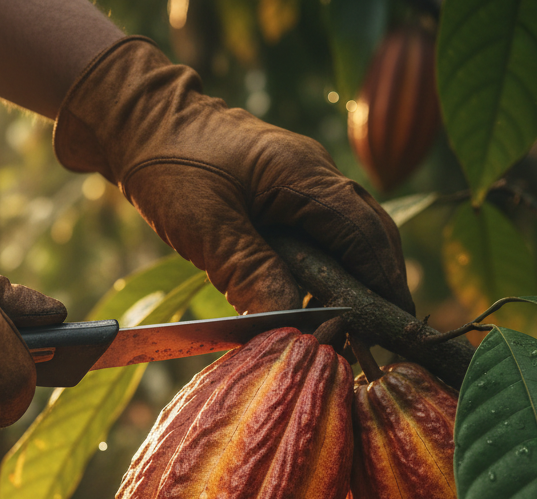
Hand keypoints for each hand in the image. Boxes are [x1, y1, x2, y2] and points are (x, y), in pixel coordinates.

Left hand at [54, 37, 413, 315]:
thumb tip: (295, 328)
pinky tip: (316, 302)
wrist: (141, 122)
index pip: (366, 237)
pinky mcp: (287, 196)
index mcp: (306, 177)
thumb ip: (251, 274)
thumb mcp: (207, 226)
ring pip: (351, 237)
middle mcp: (317, 177)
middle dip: (381, 287)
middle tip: (381, 339)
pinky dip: (329, 271)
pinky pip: (324, 236)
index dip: (385, 286)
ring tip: (353, 329)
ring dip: (357, 281)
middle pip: (372, 236)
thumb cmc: (170, 165)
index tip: (395, 330)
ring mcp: (305, 184)